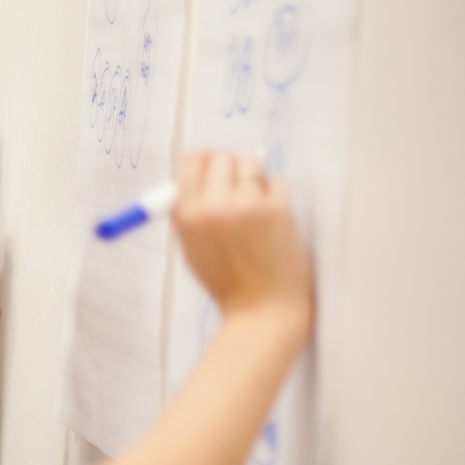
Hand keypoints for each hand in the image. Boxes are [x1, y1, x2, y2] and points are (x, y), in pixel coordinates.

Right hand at [172, 149, 312, 329]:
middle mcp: (213, 206)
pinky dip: (276, 192)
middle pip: (221, 156)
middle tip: (239, 186)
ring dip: (256, 179)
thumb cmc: (228, 281)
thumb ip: (190, 209)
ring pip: (252, 164)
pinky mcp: (277, 210)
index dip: (203, 159)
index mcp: (186, 215)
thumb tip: (203, 169)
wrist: (262, 308)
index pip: (190, 160)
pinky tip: (274, 217)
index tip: (213, 165)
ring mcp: (246, 206)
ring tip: (257, 205)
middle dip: (231, 167)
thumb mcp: (191, 247)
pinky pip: (277, 180)